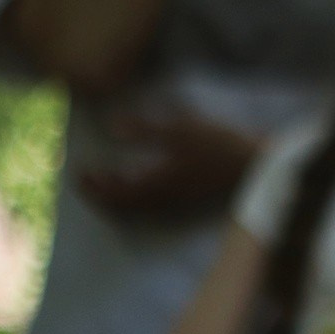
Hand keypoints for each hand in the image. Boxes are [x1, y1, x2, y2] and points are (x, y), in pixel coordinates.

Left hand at [76, 112, 257, 220]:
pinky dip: (136, 193)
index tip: (80, 171)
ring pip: (137, 205)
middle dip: (101, 193)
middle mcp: (164, 197)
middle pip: (123, 205)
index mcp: (158, 183)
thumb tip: (112, 127)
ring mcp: (177, 199)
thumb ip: (144, 128)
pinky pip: (152, 201)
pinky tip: (140, 177)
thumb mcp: (180, 128)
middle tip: (87, 178)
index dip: (94, 185)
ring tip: (109, 177)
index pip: (115, 193)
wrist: (254, 164)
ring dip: (118, 194)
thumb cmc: (218, 144)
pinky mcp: (188, 195)